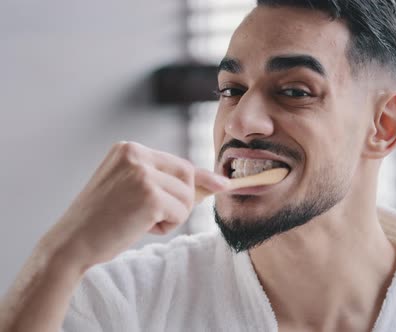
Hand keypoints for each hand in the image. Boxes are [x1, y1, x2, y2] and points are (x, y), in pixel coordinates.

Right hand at [44, 141, 229, 270]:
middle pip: (188, 175)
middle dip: (181, 201)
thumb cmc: (103, 220)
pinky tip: (140, 227)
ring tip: (140, 221)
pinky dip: (167, 226)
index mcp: (129, 149)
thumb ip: (165, 181)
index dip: (200, 178)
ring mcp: (142, 174)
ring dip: (172, 216)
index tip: (222, 184)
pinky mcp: (149, 195)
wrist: (73, 242)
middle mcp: (136, 155)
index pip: (178, 162)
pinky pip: (180, 213)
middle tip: (153, 216)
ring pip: (186, 196)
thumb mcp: (132, 189)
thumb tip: (216, 183)